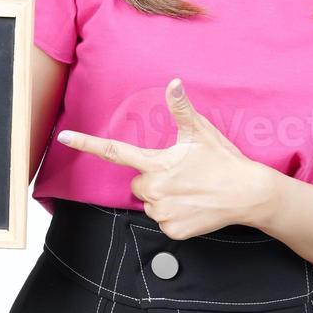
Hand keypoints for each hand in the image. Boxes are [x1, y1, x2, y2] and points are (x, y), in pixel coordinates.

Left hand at [56, 78, 274, 239]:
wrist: (249, 194)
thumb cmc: (222, 159)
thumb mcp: (200, 131)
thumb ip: (181, 108)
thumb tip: (174, 82)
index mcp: (156, 162)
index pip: (114, 151)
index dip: (87, 143)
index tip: (64, 137)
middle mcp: (154, 188)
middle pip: (137, 183)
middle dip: (152, 179)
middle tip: (181, 174)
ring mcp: (162, 211)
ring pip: (149, 203)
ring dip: (163, 197)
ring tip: (190, 190)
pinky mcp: (173, 230)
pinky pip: (162, 221)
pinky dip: (174, 214)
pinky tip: (193, 206)